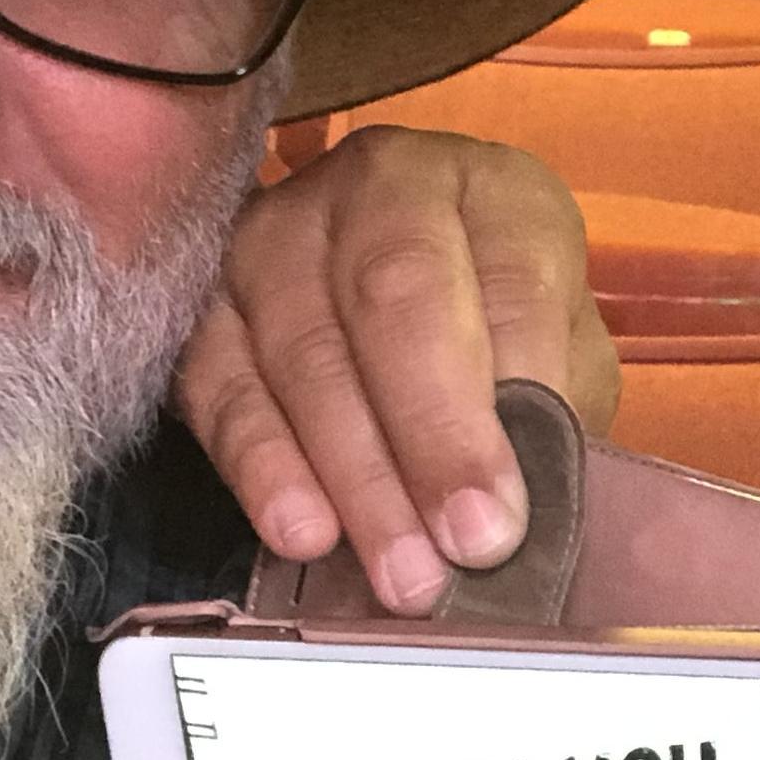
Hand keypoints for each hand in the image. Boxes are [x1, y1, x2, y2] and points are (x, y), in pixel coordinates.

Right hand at [174, 125, 618, 614]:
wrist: (397, 310)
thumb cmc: (495, 337)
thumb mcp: (556, 358)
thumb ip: (551, 411)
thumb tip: (510, 504)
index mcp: (492, 191)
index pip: (508, 279)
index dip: (514, 399)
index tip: (506, 514)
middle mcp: (379, 187)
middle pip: (397, 297)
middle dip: (429, 437)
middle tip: (454, 550)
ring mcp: (276, 232)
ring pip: (305, 348)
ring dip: (352, 474)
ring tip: (394, 571)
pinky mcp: (202, 298)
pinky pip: (220, 382)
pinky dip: (261, 466)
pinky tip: (301, 532)